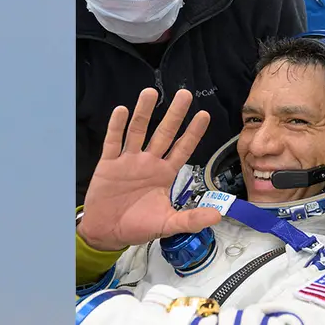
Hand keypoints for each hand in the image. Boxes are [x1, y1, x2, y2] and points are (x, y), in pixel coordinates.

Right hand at [78, 88, 221, 251]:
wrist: (106, 232)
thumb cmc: (138, 227)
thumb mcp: (168, 224)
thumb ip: (192, 219)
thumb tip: (217, 216)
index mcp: (164, 174)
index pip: (182, 148)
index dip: (193, 133)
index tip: (204, 115)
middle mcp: (148, 163)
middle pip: (163, 133)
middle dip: (174, 115)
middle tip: (184, 94)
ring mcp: (128, 161)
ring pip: (137, 132)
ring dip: (144, 112)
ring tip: (150, 92)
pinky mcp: (108, 164)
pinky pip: (113, 142)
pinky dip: (116, 127)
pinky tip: (121, 111)